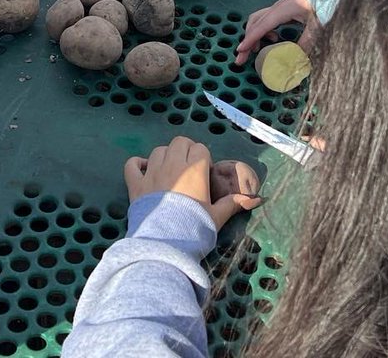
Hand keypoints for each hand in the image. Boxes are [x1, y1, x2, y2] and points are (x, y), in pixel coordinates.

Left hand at [123, 137, 260, 231]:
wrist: (165, 244)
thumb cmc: (195, 228)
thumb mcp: (217, 216)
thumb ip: (233, 203)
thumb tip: (254, 199)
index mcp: (195, 169)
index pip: (200, 149)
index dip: (204, 159)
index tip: (205, 174)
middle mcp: (173, 165)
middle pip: (179, 142)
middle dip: (186, 150)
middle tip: (190, 168)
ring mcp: (151, 172)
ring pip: (158, 150)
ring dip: (165, 156)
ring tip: (170, 170)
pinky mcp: (135, 184)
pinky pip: (132, 164)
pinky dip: (138, 164)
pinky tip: (144, 170)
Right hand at [235, 0, 314, 64]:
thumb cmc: (322, 4)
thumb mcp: (317, 25)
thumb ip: (307, 40)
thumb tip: (298, 58)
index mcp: (283, 10)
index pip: (262, 26)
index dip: (250, 39)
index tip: (241, 50)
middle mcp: (276, 8)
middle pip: (254, 24)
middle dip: (246, 41)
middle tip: (242, 58)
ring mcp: (277, 7)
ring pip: (256, 21)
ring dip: (252, 35)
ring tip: (255, 50)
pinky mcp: (280, 10)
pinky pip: (264, 20)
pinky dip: (261, 31)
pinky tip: (272, 38)